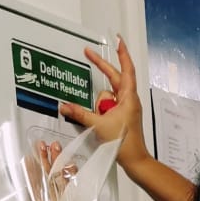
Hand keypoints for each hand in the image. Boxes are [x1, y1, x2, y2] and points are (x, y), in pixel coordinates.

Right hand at [59, 36, 148, 173]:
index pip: (126, 69)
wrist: (135, 160)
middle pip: (114, 78)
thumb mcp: (98, 126)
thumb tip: (64, 106)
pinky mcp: (123, 115)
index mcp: (128, 97)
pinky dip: (102, 108)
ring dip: (101, 104)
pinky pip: (109, 105)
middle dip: (101, 68)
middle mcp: (129, 99)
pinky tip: (100, 120)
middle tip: (88, 53)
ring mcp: (127, 107)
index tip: (118, 40)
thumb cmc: (124, 143)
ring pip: (109, 95)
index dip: (122, 53)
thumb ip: (80, 114)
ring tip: (102, 120)